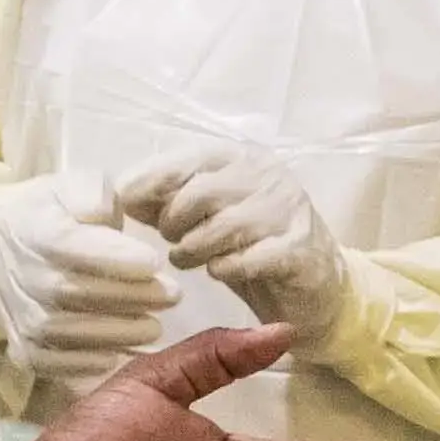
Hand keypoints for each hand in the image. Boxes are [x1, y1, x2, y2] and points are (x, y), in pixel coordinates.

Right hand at [0, 173, 178, 381]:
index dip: (113, 257)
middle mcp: (18, 273)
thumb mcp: (73, 188)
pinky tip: (117, 356)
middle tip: (172, 295)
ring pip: (63, 332)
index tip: (153, 260)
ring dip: (114, 334)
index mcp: (32, 229)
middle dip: (128, 297)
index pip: (69, 245)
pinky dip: (84, 364)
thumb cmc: (55, 217)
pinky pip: (50, 362)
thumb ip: (90, 194)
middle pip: (73, 292)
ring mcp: (17, 314)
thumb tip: (102, 211)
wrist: (4, 250)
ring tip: (155, 327)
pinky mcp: (21, 346)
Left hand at [116, 141, 353, 339]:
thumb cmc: (253, 244)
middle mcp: (268, 175)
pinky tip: (221, 270)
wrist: (318, 283)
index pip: (187, 159)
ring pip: (222, 227)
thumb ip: (170, 200)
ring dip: (194, 251)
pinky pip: (247, 259)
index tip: (126, 203)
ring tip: (190, 259)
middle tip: (172, 240)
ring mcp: (288, 210)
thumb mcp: (208, 214)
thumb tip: (122, 193)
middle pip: (200, 192)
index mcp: (241, 157)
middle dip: (174, 222)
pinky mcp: (301, 249)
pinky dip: (224, 269)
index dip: (150, 181)